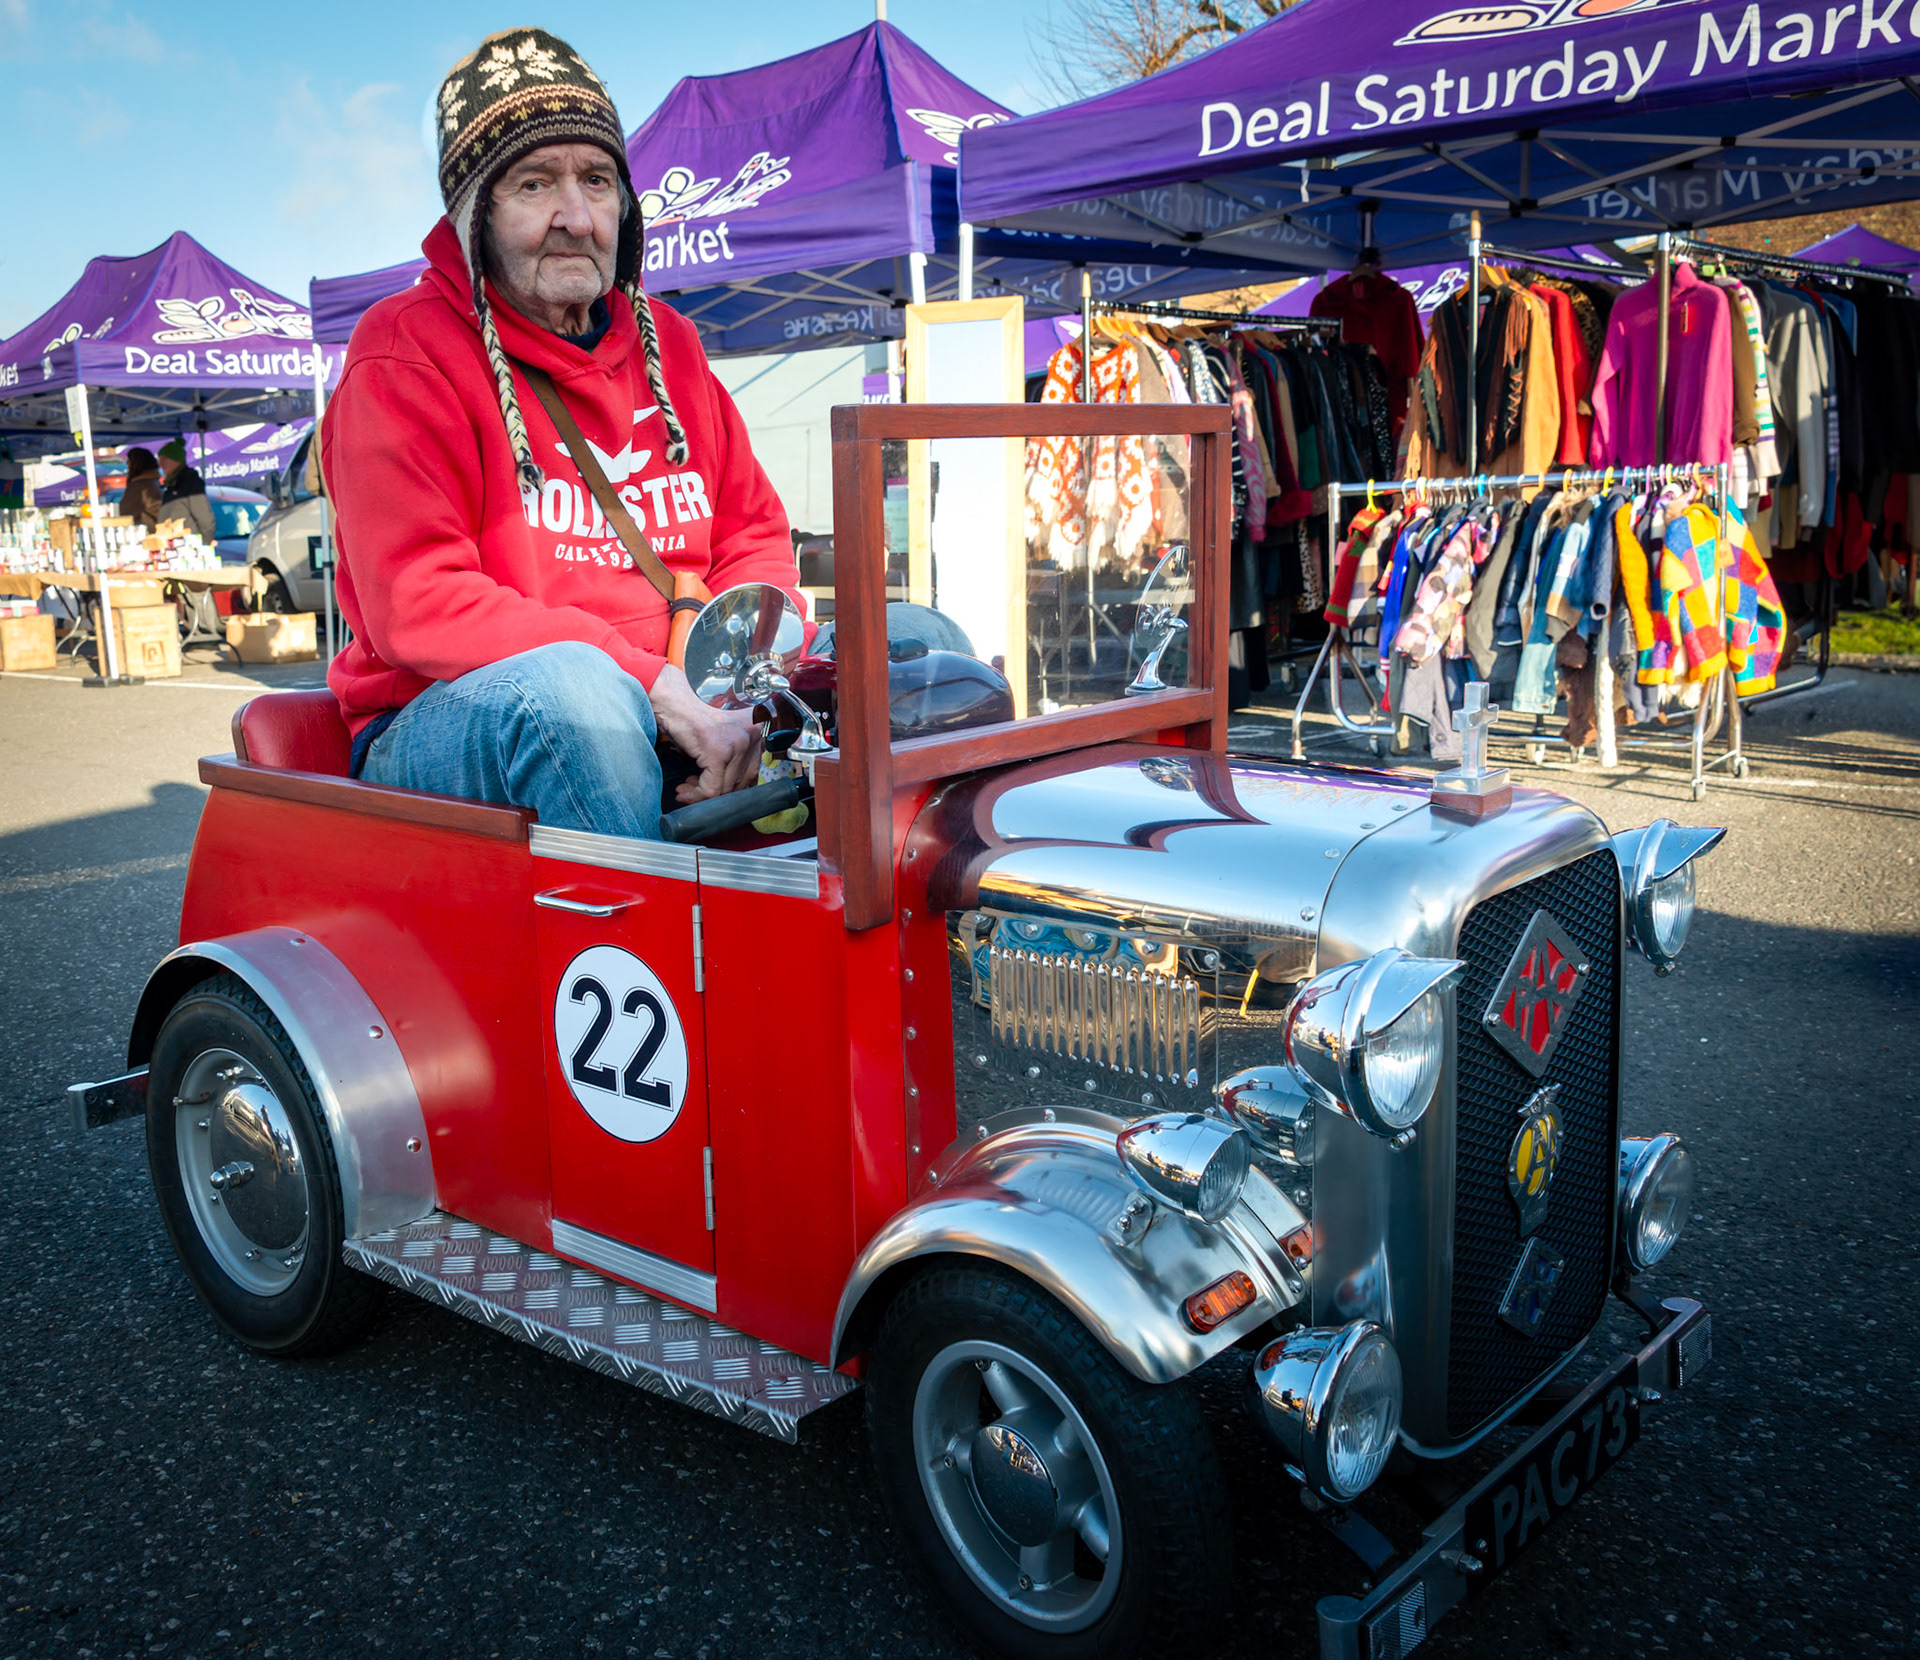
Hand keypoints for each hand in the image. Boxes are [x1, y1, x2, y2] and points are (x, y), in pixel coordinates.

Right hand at [646, 663, 761, 804]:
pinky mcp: (718, 753)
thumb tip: (732, 788)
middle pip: (742, 782)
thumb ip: (734, 755)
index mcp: (756, 728)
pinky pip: (711, 788)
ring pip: (725, 789)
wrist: (671, 700)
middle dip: (717, 793)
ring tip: (686, 790)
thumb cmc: (690, 715)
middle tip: (695, 791)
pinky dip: (696, 795)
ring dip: (702, 795)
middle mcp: (752, 734)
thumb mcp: (721, 734)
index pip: (752, 771)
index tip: (712, 789)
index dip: (730, 786)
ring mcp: (737, 744)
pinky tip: (684, 790)